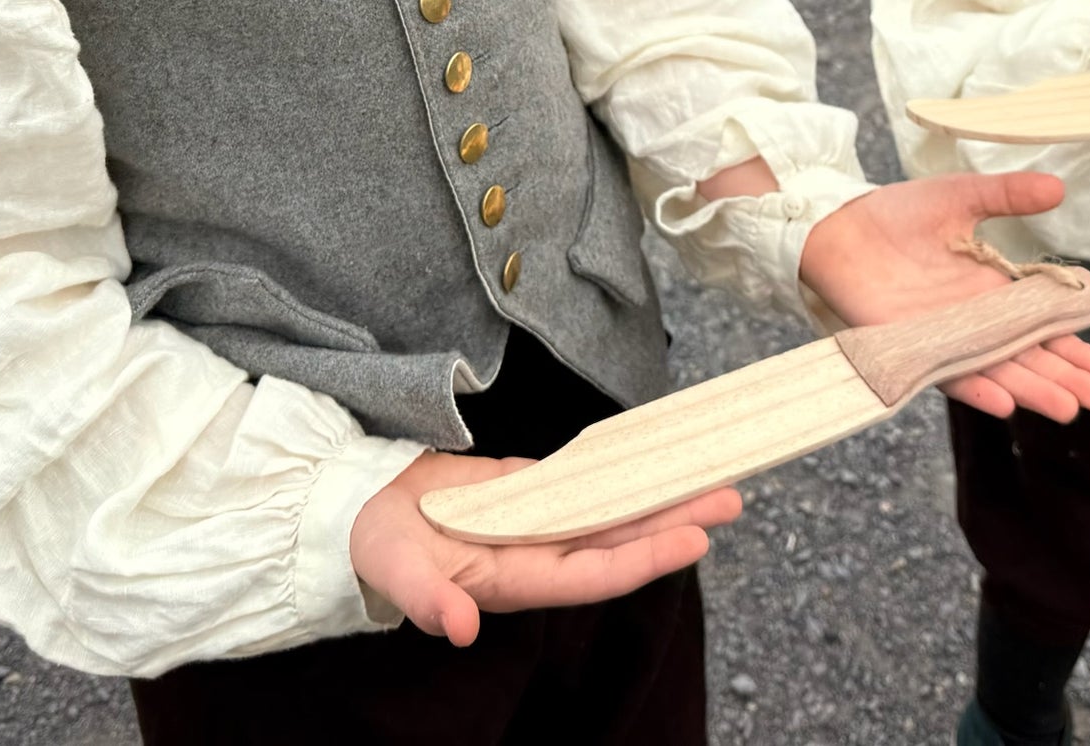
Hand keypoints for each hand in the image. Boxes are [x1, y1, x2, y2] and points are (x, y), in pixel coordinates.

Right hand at [350, 451, 742, 646]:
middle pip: (618, 539)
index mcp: (513, 578)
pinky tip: (652, 459)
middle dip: (674, 520)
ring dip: (657, 495)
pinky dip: (619, 470)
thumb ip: (427, 600)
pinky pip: (584, 482)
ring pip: (610, 509)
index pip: (593, 573)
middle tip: (731, 497)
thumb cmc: (375, 543)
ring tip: (710, 477)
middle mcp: (537, 552)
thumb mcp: (394, 569)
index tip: (695, 540)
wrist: (358, 510)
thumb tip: (459, 629)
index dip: (644, 559)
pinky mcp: (526, 488)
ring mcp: (536, 520)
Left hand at [797, 172, 1089, 423]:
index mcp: (991, 289)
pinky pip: (947, 374)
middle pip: (1027, 355)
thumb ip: (1008, 195)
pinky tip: (1006, 403)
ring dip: (1032, 389)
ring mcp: (943, 337)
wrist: (838, 225)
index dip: (1072, 343)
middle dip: (1065, 376)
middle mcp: (973, 320)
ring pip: (997, 370)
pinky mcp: (909, 347)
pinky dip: (976, 388)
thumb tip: (1060, 186)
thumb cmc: (899, 213)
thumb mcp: (961, 196)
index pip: (1042, 323)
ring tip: (1068, 407)